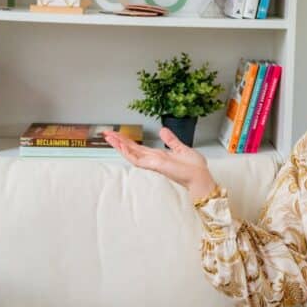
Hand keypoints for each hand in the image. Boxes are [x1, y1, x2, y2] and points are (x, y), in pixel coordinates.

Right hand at [103, 127, 217, 199]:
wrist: (200, 177)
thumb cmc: (194, 167)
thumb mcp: (181, 148)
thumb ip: (171, 140)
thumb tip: (163, 130)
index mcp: (158, 155)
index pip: (139, 147)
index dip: (127, 141)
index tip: (118, 134)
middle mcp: (153, 159)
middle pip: (132, 149)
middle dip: (119, 141)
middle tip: (106, 133)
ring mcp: (153, 163)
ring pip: (131, 154)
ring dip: (120, 145)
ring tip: (109, 136)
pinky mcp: (155, 166)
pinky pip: (138, 160)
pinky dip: (129, 153)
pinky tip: (121, 146)